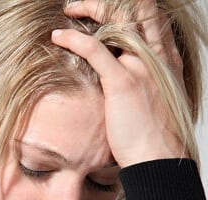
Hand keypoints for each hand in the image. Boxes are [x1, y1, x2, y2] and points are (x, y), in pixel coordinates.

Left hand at [51, 0, 187, 167]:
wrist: (159, 158)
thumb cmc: (155, 136)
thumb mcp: (157, 100)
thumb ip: (145, 81)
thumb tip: (124, 80)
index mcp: (166, 59)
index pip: (149, 17)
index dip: (127, 6)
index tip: (103, 11)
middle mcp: (157, 56)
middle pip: (136, 8)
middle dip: (106, 1)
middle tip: (80, 5)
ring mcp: (141, 66)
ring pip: (118, 18)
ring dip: (90, 7)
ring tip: (69, 10)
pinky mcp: (123, 81)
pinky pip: (94, 49)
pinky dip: (73, 39)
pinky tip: (58, 36)